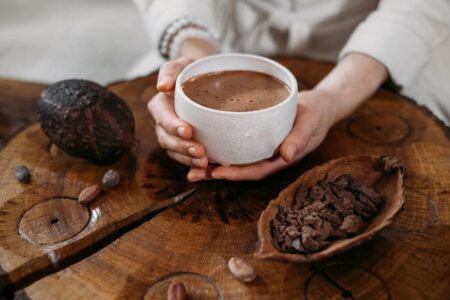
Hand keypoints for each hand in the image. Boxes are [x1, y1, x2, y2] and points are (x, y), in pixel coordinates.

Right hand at [148, 56, 208, 168]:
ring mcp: (173, 136)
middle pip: (167, 139)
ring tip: (205, 163)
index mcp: (160, 105)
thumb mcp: (183, 64)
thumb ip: (171, 71)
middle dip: (182, 147)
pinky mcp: (185, 145)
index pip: (162, 117)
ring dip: (188, 159)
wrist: (206, 81)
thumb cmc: (194, 71)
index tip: (187, 130)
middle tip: (200, 152)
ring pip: (175, 152)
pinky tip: (207, 169)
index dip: (172, 125)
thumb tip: (162, 86)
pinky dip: (194, 166)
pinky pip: (186, 159)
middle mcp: (164, 123)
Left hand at [187, 89, 338, 180]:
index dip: (236, 173)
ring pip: (235, 160)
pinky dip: (220, 148)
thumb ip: (300, 138)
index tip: (216, 172)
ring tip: (189, 164)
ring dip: (213, 164)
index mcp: (280, 158)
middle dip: (216, 173)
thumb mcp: (311, 123)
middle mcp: (268, 157)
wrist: (319, 106)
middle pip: (239, 169)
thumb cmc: (316, 115)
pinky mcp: (256, 138)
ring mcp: (261, 149)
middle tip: (191, 173)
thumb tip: (287, 155)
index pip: (255, 171)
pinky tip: (203, 144)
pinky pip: (236, 146)